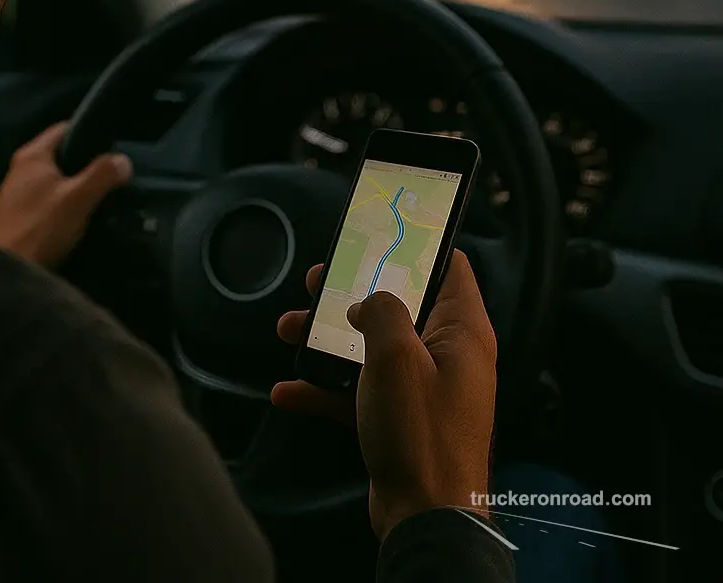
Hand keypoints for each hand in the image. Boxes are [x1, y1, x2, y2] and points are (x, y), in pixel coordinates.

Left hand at [0, 121, 132, 265]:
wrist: (8, 271)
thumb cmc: (41, 228)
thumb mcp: (78, 199)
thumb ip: (102, 175)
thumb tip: (123, 160)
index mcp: (32, 155)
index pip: (65, 128)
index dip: (90, 132)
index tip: (113, 145)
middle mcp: (19, 168)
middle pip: (61, 155)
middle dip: (86, 162)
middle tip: (112, 173)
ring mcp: (15, 193)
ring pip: (55, 179)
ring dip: (75, 186)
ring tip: (101, 196)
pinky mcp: (17, 215)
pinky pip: (47, 199)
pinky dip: (63, 203)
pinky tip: (78, 217)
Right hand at [273, 250, 496, 540]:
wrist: (424, 517)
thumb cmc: (421, 431)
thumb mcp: (396, 355)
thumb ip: (382, 310)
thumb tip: (367, 303)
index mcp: (461, 331)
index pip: (450, 267)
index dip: (419, 245)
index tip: (382, 232)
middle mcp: (446, 354)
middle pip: (398, 304)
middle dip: (352, 291)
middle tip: (319, 279)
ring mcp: (421, 388)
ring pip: (370, 346)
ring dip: (327, 338)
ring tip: (288, 328)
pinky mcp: (398, 417)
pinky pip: (358, 390)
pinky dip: (325, 388)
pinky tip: (288, 390)